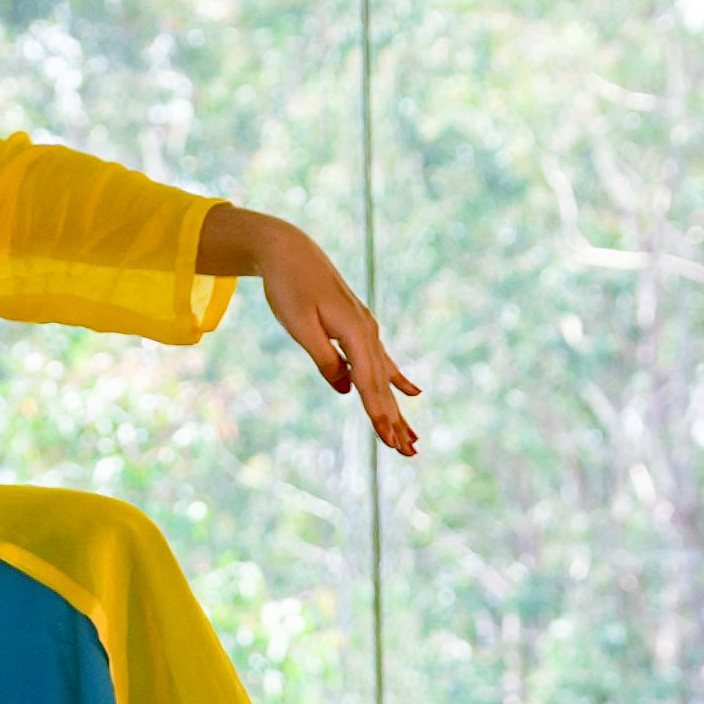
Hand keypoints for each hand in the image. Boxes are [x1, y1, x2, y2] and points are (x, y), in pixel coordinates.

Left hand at [207, 210, 424, 455]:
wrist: (291, 251)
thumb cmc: (289, 287)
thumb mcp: (300, 325)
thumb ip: (324, 359)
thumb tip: (345, 389)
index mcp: (354, 332)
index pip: (368, 382)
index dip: (378, 413)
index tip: (389, 440)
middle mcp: (367, 332)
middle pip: (382, 385)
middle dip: (395, 421)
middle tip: (409, 452)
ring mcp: (366, 330)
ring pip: (385, 377)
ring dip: (398, 409)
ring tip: (412, 438)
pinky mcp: (359, 328)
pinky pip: (381, 361)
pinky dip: (396, 380)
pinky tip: (413, 392)